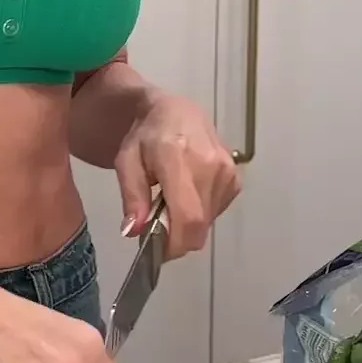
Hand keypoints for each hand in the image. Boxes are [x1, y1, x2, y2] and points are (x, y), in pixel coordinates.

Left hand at [114, 92, 241, 258]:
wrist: (175, 111)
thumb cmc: (146, 136)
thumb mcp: (126, 161)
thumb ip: (132, 196)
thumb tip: (134, 231)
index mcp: (179, 157)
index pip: (188, 216)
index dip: (174, 243)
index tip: (156, 250)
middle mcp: (211, 166)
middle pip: (200, 225)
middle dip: (177, 238)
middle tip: (157, 228)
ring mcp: (228, 173)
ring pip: (208, 222)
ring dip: (187, 225)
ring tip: (170, 203)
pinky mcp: (235, 180)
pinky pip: (216, 212)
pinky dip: (200, 214)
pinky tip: (187, 196)